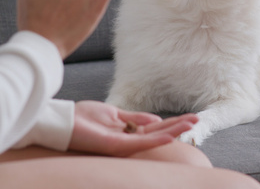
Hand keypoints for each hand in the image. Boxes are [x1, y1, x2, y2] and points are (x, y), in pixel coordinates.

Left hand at [68, 101, 197, 156]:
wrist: (62, 123)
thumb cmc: (82, 118)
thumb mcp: (113, 113)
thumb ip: (134, 117)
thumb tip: (155, 118)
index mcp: (127, 131)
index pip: (154, 127)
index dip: (171, 122)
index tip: (189, 118)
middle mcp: (127, 139)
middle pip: (158, 132)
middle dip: (178, 126)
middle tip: (197, 120)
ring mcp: (122, 143)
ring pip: (153, 138)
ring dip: (173, 131)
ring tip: (191, 125)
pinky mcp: (115, 146)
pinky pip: (138, 143)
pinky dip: (155, 139)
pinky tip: (169, 135)